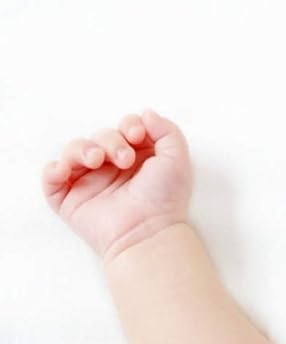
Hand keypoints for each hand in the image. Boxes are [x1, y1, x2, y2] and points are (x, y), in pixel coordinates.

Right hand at [41, 108, 193, 263]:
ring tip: (96, 160)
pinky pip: (51, 178)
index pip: (124, 128)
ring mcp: (90, 181)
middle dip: (110, 141)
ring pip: (74, 150)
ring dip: (82, 148)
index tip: (136, 134)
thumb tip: (145, 113)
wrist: (147, 230)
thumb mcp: (177, 158)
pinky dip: (53, 169)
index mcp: (138, 155)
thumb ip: (167, 130)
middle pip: (100, 136)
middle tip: (124, 159)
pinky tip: (64, 169)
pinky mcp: (70, 198)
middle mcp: (112, 166)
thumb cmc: (165, 197)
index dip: (128, 125)